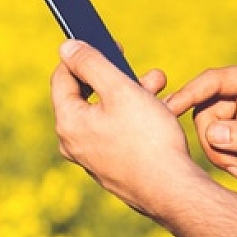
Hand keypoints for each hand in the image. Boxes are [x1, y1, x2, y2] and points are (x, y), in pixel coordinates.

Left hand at [51, 40, 197, 216]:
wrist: (174, 192)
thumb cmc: (148, 139)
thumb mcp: (120, 90)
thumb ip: (91, 64)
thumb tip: (66, 47)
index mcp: (68, 122)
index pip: (62, 77)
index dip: (83, 56)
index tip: (108, 44)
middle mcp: (72, 142)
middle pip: (87, 95)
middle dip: (115, 76)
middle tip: (140, 67)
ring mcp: (91, 157)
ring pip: (106, 113)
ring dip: (131, 93)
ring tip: (159, 84)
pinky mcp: (110, 167)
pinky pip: (116, 132)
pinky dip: (133, 117)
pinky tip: (159, 111)